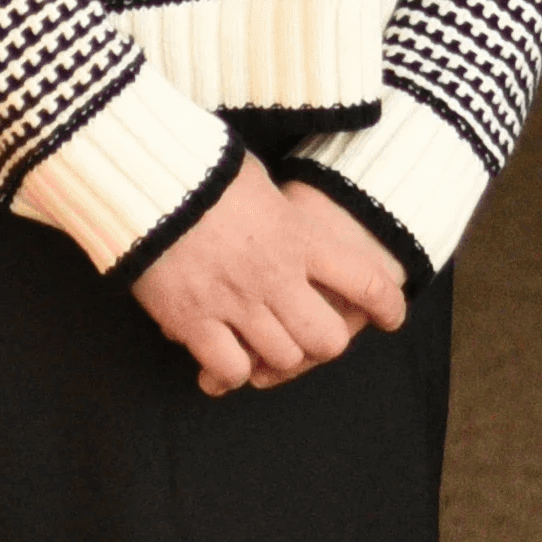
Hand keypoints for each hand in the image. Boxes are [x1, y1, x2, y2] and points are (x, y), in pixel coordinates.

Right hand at [130, 156, 396, 397]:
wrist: (150, 178)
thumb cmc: (207, 171)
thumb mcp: (264, 184)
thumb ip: (287, 216)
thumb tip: (295, 224)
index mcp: (301, 237)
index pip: (366, 282)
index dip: (388, 306)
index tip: (391, 318)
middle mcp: (277, 276)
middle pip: (326, 339)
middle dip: (324, 343)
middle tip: (312, 336)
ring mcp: (237, 302)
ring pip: (282, 359)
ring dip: (277, 356)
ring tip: (265, 343)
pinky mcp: (194, 321)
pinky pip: (230, 369)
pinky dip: (233, 370)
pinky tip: (227, 355)